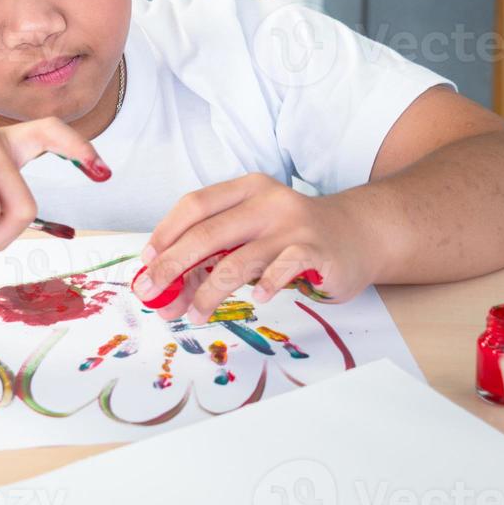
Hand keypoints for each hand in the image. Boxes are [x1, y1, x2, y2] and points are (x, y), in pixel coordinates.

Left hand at [133, 173, 381, 322]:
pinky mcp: (316, 249)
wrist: (358, 234)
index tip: (145, 261)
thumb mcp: (252, 235)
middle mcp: (267, 201)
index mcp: (245, 189)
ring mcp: (293, 224)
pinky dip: (265, 286)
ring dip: (209, 292)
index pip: (195, 204)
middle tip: (152, 292)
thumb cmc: (294, 236)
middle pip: (208, 232)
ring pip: (239, 259)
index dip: (165, 232)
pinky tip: (255, 300)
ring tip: (193, 314)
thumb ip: (215, 255)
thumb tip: (167, 291)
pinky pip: (282, 269)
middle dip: (173, 265)